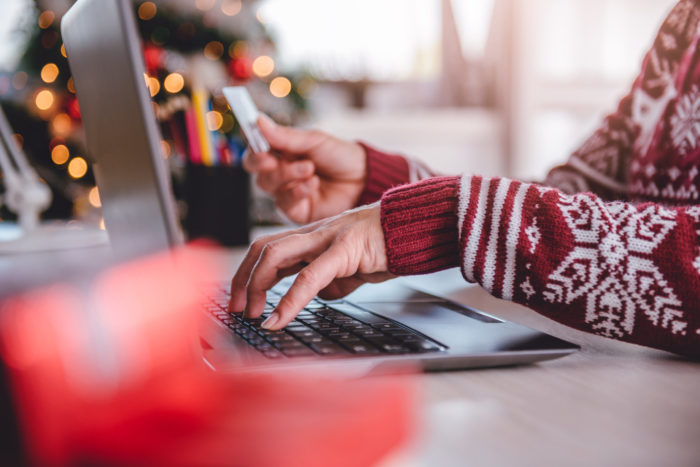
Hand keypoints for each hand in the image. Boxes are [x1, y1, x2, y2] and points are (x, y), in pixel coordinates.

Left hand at [228, 203, 393, 329]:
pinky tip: (279, 319)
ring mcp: (327, 237)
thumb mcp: (351, 267)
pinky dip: (289, 300)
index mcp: (313, 236)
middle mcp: (313, 233)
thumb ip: (332, 280)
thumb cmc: (387, 245)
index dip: (247, 273)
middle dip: (242, 280)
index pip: (267, 248)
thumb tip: (318, 297)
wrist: (417, 227)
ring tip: (254, 314)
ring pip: (276, 254)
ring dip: (257, 287)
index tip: (241, 300)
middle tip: (238, 309)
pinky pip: (309, 275)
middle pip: (262, 248)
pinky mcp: (344, 249)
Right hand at [243, 115, 365, 223]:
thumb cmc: (340, 156)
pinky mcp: (296, 210)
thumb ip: (285, 136)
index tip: (256, 140)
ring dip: (287, 174)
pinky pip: (284, 202)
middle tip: (274, 158)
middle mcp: (280, 171)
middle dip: (262, 162)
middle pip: (255, 168)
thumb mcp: (314, 141)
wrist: (364, 179)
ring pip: (268, 184)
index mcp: (282, 151)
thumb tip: (258, 120)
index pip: (256, 147)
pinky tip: (313, 184)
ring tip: (309, 168)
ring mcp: (287, 191)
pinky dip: (297, 191)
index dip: (252, 144)